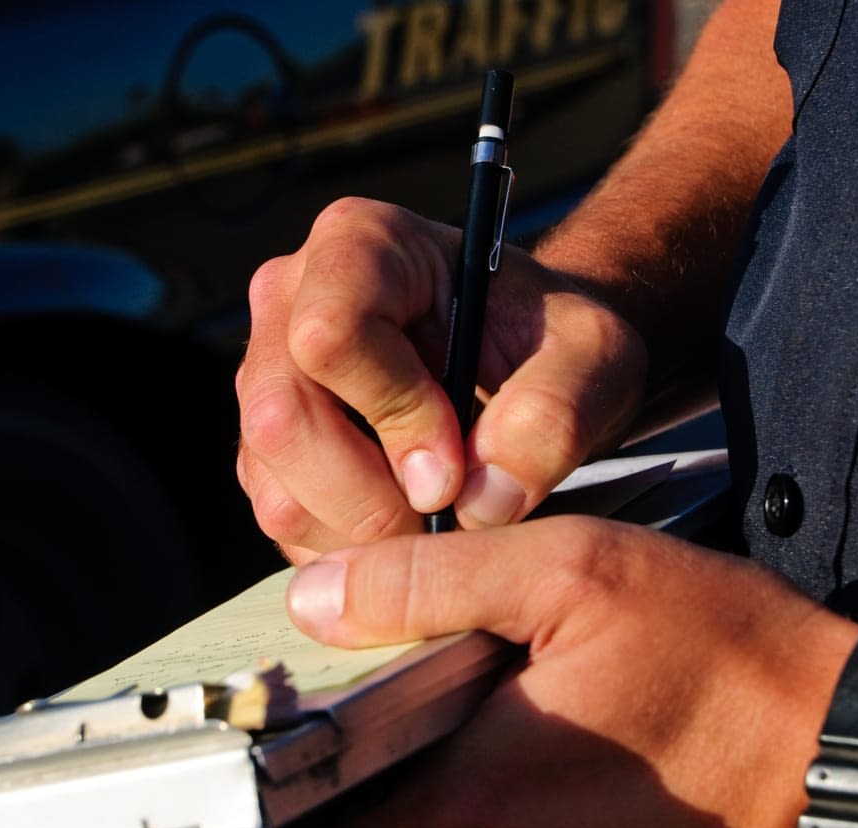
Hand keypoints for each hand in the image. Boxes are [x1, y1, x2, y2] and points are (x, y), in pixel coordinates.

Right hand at [236, 198, 646, 562]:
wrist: (529, 365)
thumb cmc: (553, 342)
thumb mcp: (594, 359)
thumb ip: (555, 415)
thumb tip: (480, 500)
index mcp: (360, 244)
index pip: (332, 334)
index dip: (395, 414)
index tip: (458, 465)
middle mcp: (289, 300)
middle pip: (283, 420)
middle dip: (372, 498)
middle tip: (449, 518)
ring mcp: (266, 378)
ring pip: (276, 488)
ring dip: (363, 537)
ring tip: (440, 525)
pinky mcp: (263, 449)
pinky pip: (283, 522)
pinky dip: (349, 552)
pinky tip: (409, 532)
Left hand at [283, 515, 857, 827]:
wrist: (844, 756)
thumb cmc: (726, 662)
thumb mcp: (570, 573)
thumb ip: (423, 584)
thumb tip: (314, 600)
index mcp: (461, 809)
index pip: (318, 780)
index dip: (319, 714)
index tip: (343, 667)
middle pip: (374, 806)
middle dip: (396, 732)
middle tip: (456, 659)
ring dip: (454, 763)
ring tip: (520, 692)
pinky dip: (505, 798)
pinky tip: (561, 736)